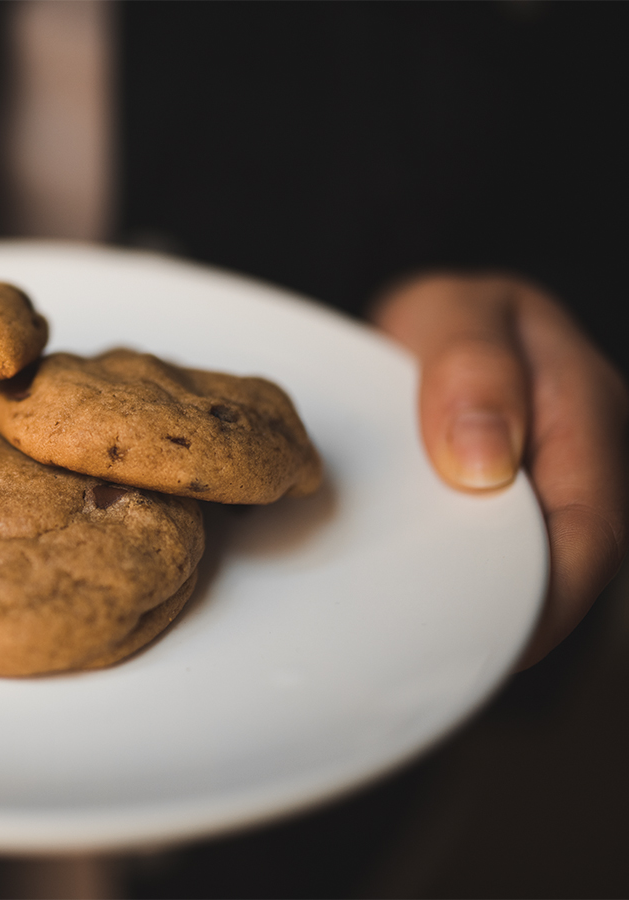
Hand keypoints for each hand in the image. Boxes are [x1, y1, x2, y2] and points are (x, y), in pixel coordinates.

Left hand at [372, 273, 626, 666]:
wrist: (440, 327)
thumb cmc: (448, 319)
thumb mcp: (452, 314)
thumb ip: (471, 372)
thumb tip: (483, 466)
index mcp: (587, 412)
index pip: (591, 527)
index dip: (550, 592)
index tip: (496, 636)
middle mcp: (584, 465)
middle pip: (571, 563)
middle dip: (520, 619)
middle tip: (449, 666)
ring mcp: (556, 492)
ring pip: (537, 569)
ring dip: (493, 608)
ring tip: (432, 655)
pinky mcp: (518, 514)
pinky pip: (504, 561)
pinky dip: (470, 587)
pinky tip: (430, 615)